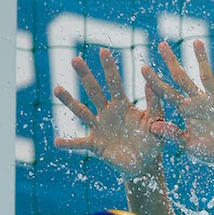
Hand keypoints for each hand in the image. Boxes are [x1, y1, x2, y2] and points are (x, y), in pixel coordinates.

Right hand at [54, 48, 164, 177]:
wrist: (145, 164)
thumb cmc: (152, 140)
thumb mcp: (156, 121)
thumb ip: (154, 104)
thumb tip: (151, 84)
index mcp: (122, 105)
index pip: (115, 83)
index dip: (109, 68)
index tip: (103, 50)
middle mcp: (107, 113)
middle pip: (94, 91)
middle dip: (85, 75)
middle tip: (75, 59)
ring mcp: (99, 127)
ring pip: (81, 112)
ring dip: (69, 100)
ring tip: (57, 89)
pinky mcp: (95, 145)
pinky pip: (79, 143)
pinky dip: (69, 143)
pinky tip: (57, 142)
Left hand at [142, 40, 213, 162]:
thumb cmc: (210, 150)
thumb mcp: (190, 145)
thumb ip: (174, 135)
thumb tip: (154, 127)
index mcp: (185, 110)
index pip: (167, 93)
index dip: (155, 82)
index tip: (142, 67)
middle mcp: (197, 101)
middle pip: (182, 78)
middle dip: (171, 62)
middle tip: (161, 44)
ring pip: (206, 76)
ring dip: (202, 60)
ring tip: (196, 41)